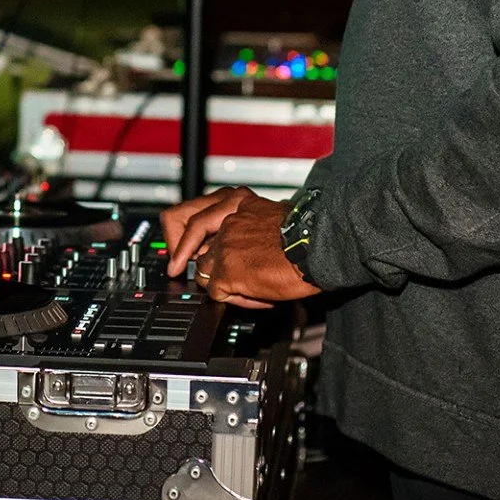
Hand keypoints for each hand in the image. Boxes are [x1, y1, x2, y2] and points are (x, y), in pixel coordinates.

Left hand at [162, 187, 321, 308]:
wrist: (319, 247)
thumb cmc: (308, 233)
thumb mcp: (273, 214)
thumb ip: (250, 224)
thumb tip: (247, 242)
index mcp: (238, 201)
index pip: (195, 214)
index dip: (185, 235)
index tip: (183, 249)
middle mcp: (226, 220)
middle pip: (194, 244)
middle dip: (189, 259)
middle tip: (179, 270)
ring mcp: (223, 246)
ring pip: (204, 270)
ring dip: (221, 282)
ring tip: (248, 287)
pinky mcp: (226, 271)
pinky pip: (217, 292)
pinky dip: (236, 298)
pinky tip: (259, 297)